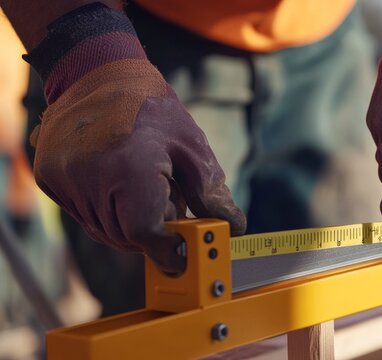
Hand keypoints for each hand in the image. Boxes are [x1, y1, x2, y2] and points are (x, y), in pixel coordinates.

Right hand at [31, 59, 245, 273]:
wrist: (100, 74)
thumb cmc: (154, 109)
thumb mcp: (191, 147)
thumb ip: (210, 192)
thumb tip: (233, 227)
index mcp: (129, 165)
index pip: (145, 232)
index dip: (166, 250)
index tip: (181, 255)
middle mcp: (90, 175)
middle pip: (126, 237)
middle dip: (153, 233)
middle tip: (170, 207)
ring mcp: (65, 177)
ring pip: (104, 230)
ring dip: (130, 222)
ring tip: (144, 185)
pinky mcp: (50, 178)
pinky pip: (85, 215)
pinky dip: (107, 210)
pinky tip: (119, 181)